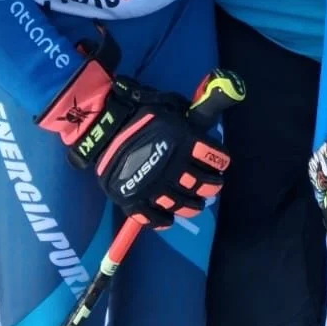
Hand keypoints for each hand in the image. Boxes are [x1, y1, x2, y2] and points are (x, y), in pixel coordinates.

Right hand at [40, 62, 244, 226]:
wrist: (104, 125)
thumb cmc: (140, 111)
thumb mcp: (171, 105)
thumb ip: (192, 114)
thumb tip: (210, 111)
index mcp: (185, 142)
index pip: (215, 157)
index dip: (221, 160)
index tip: (221, 164)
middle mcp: (174, 168)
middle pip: (202, 185)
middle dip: (212, 186)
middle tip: (214, 186)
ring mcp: (154, 187)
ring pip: (182, 204)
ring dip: (193, 205)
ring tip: (197, 203)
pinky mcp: (134, 200)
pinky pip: (154, 218)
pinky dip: (164, 220)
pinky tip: (170, 217)